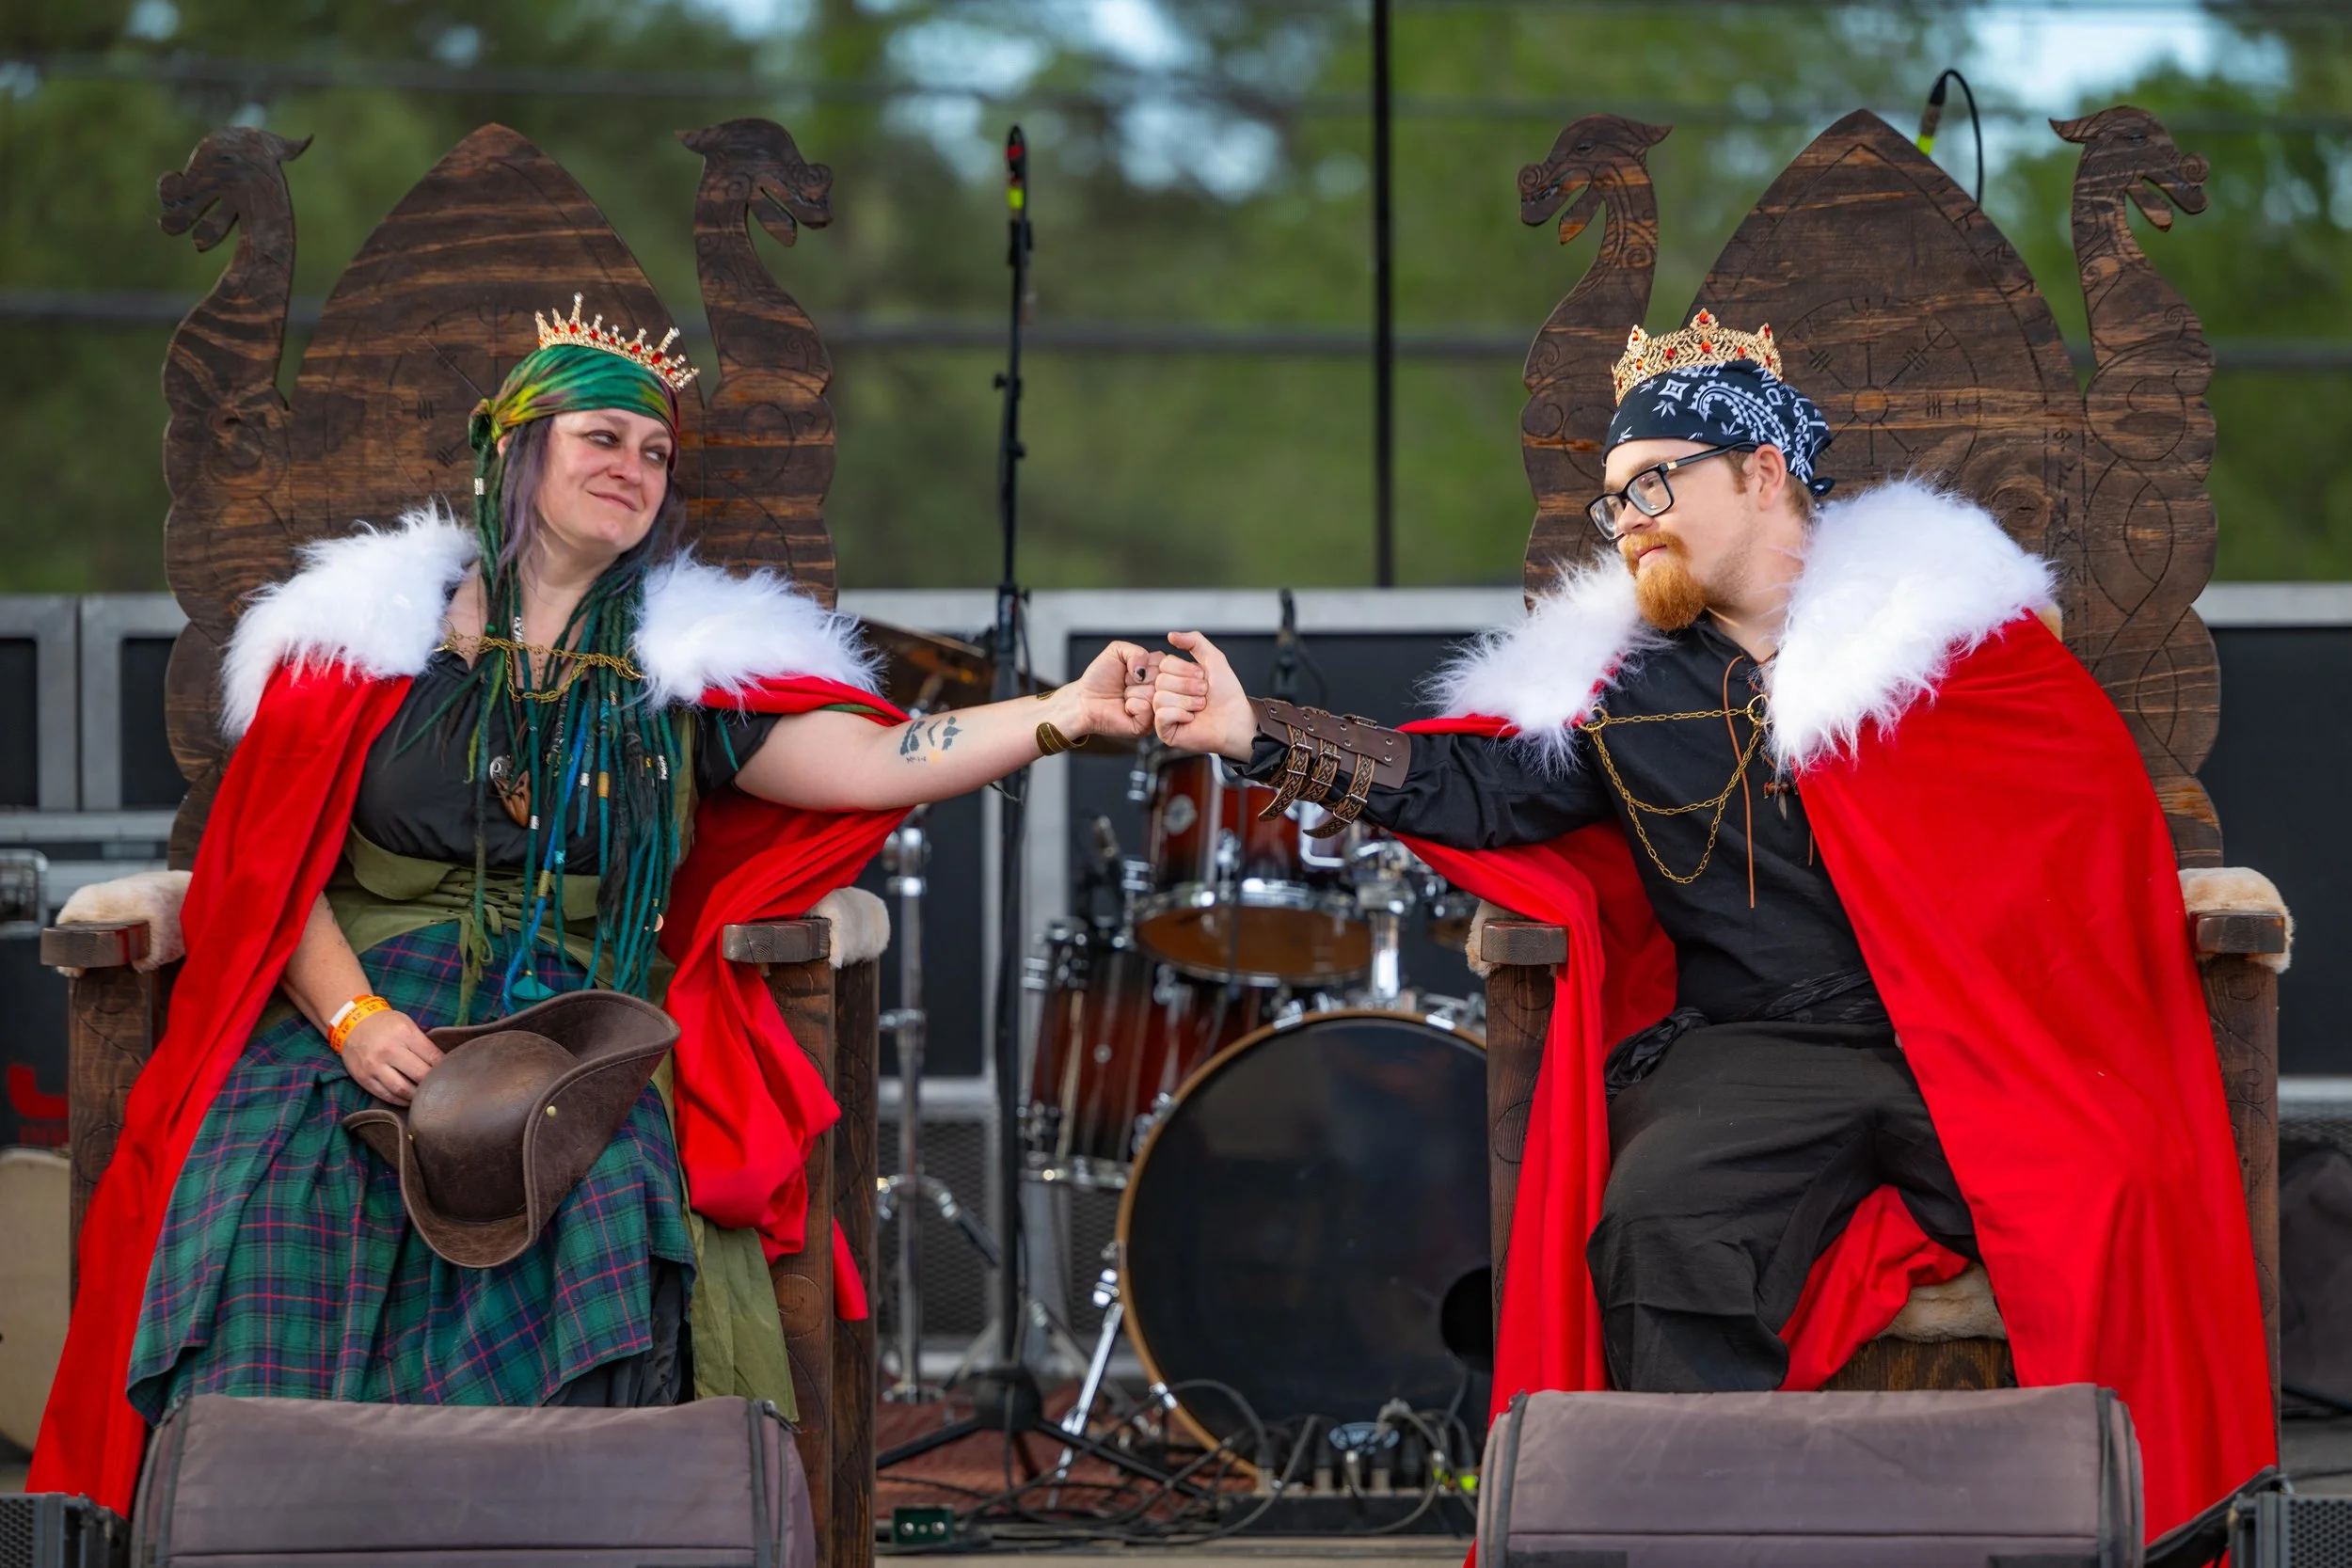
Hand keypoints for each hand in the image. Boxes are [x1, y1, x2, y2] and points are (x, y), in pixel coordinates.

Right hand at [340, 1008, 443, 1104]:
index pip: (432, 1056)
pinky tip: (408, 1099)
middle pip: (419, 1074)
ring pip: (402, 1089)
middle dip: (432, 1083)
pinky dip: (399, 1100)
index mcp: (404, 1034)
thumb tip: (442, 1064)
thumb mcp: (407, 1025)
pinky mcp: (363, 1078)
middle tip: (439, 1087)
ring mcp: (374, 1066)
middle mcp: (388, 1050)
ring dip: (416, 1096)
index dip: (444, 1067)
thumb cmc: (385, 1024)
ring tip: (424, 1096)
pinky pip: (385, 1095)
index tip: (449, 1072)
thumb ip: (423, 1043)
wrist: (352, 1023)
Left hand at [1053, 640, 1160, 743]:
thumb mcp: (1117, 651)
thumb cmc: (1101, 677)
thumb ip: (1136, 652)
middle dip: (1135, 678)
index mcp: (1159, 673)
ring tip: (1124, 696)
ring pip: (1153, 694)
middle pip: (1162, 679)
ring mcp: (1155, 711)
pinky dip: (1131, 705)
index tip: (1131, 670)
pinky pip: (1146, 708)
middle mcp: (1161, 693)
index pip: (1167, 663)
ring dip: (1131, 691)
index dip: (1144, 663)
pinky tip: (1125, 708)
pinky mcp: (1146, 726)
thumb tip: (1144, 671)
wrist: (1085, 699)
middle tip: (1125, 684)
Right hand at [1152, 631, 1256, 762]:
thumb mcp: (1214, 659)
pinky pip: (1162, 715)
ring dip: (1187, 701)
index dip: (1185, 670)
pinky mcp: (1165, 730)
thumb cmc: (1227, 694)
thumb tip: (1171, 635)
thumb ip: (1194, 641)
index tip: (1203, 677)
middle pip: (1161, 680)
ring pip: (1160, 697)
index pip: (1164, 664)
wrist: (1236, 720)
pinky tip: (1191, 718)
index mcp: (1175, 676)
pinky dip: (1181, 714)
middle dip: (1189, 686)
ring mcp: (1164, 712)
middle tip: (1203, 694)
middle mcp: (1167, 693)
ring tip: (1199, 707)